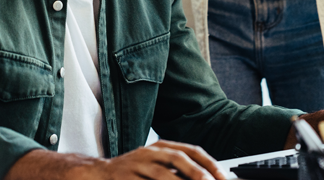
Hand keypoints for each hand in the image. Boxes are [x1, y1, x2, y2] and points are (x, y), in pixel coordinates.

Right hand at [94, 140, 226, 179]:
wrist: (101, 174)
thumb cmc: (136, 171)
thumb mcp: (158, 165)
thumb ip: (179, 171)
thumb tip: (207, 178)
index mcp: (161, 146)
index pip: (191, 150)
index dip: (209, 163)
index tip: (222, 177)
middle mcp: (150, 152)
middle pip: (177, 158)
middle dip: (196, 173)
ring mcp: (136, 165)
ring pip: (161, 175)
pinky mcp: (125, 179)